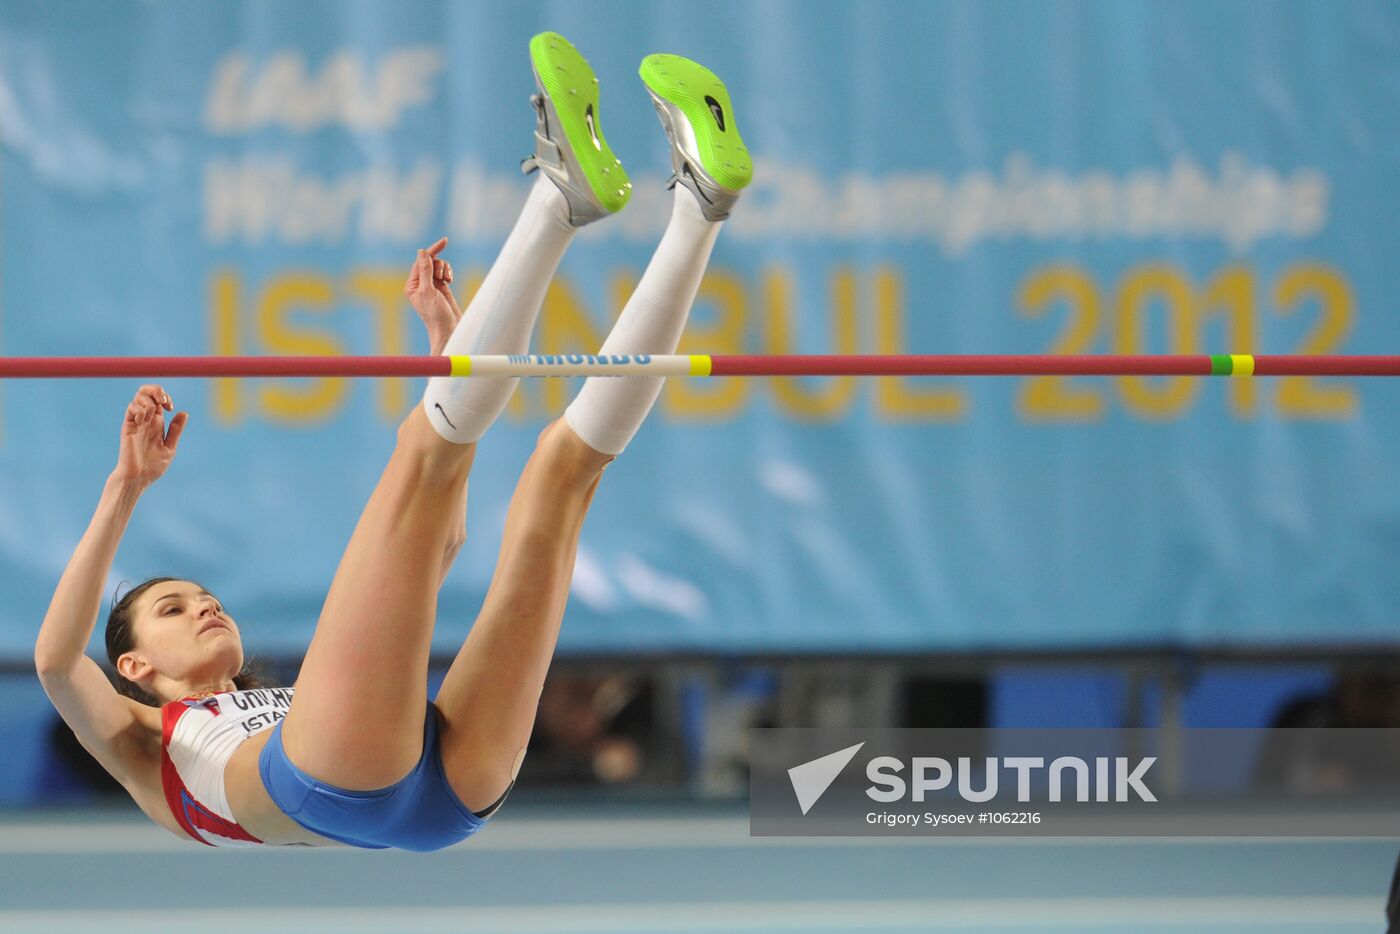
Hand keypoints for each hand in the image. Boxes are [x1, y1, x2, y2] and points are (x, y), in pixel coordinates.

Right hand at [113, 385, 186, 488]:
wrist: (138, 478)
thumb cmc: (153, 466)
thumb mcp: (169, 447)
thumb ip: (175, 430)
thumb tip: (184, 412)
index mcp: (157, 424)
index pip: (159, 400)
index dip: (165, 397)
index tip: (171, 407)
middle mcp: (146, 420)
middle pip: (146, 393)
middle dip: (156, 390)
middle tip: (164, 402)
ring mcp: (136, 422)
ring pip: (138, 397)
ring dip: (149, 401)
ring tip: (152, 414)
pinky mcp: (128, 427)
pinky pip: (131, 408)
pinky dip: (140, 410)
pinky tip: (143, 421)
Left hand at [403, 237, 462, 354]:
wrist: (449, 330)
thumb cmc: (436, 315)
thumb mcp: (429, 291)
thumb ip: (425, 270)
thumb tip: (422, 252)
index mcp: (412, 285)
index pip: (421, 262)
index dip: (432, 251)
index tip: (445, 241)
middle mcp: (420, 284)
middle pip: (430, 262)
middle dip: (439, 266)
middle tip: (442, 279)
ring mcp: (431, 285)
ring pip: (439, 266)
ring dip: (445, 270)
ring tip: (447, 282)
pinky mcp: (442, 288)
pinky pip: (445, 272)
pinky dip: (449, 273)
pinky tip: (450, 282)